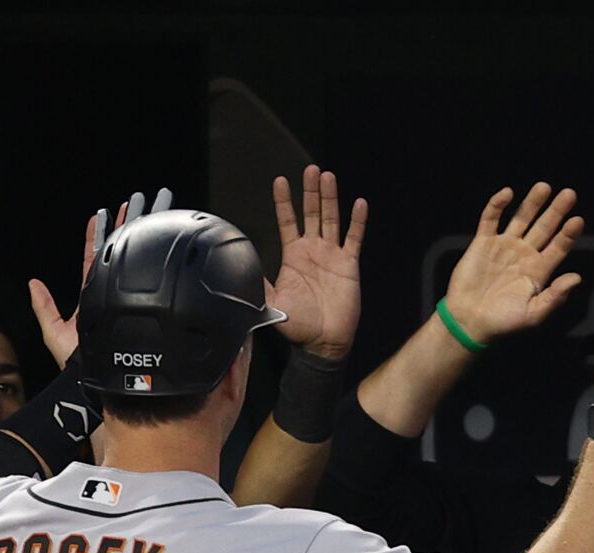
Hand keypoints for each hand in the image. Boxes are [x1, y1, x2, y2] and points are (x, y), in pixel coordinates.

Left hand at [29, 189, 172, 365]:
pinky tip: (159, 238)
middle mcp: (110, 294)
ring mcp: (126, 298)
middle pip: (118, 252)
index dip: (97, 235)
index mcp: (91, 295)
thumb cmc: (77, 367)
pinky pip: (144, 276)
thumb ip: (44, 308)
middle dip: (127, 226)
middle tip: (136, 202)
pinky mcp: (138, 306)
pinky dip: (150, 256)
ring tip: (152, 209)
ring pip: (134, 259)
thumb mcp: (53, 334)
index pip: (93, 258)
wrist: (98, 383)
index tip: (101, 213)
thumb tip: (32, 284)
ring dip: (142, 233)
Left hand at [266, 165, 366, 360]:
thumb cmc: (297, 325)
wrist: (322, 342)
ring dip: (330, 198)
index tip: (279, 181)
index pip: (287, 222)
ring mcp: (332, 255)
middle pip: (311, 213)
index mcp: (293, 256)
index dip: (284, 202)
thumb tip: (235, 269)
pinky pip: (354, 238)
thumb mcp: (270, 303)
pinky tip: (358, 203)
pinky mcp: (349, 264)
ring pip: (331, 219)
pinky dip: (357, 221)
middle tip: (309, 169)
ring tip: (327, 176)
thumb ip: (256, 284)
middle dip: (310, 191)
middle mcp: (312, 250)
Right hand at [443, 182, 583, 342]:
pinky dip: (497, 206)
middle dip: (556, 211)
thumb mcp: (533, 314)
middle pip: (544, 227)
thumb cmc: (502, 322)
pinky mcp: (482, 243)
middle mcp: (524, 254)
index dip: (568, 233)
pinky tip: (507, 194)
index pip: (559, 246)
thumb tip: (576, 278)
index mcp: (539, 270)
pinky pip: (491, 220)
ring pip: (521, 219)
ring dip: (532, 203)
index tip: (577, 220)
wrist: (469, 321)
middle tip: (569, 194)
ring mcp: (503, 246)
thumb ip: (555, 296)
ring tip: (543, 187)